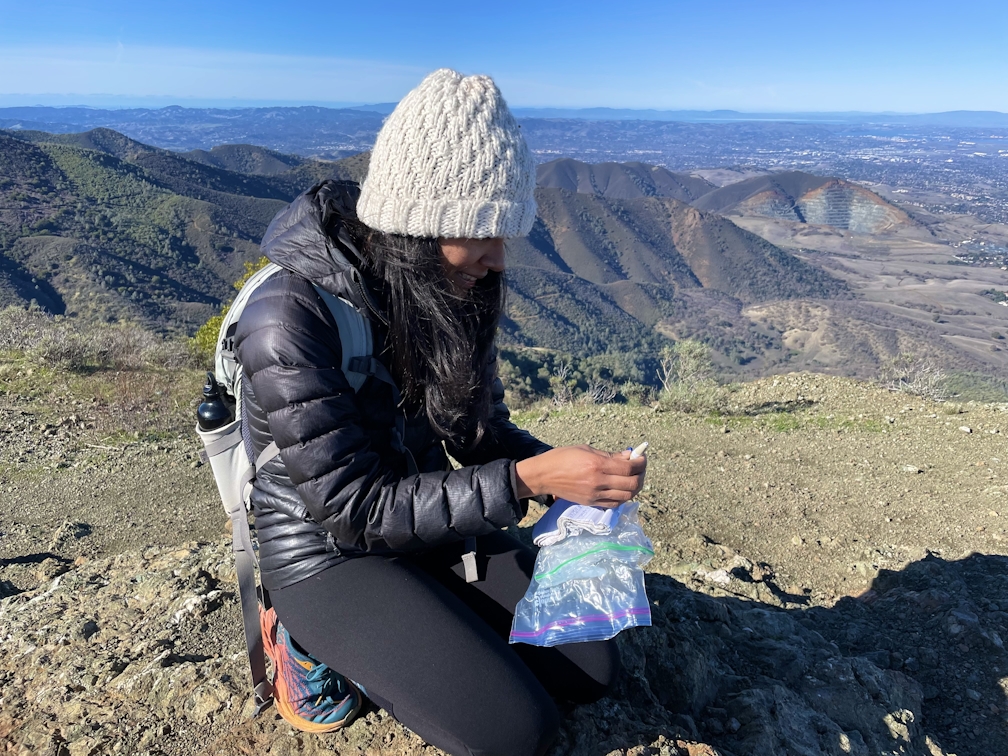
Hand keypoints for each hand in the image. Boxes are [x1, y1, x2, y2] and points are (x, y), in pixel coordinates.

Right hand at [515, 445, 646, 507]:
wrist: (544, 476)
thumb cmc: (562, 457)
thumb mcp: (586, 449)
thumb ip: (609, 455)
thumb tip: (628, 456)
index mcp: (597, 464)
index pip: (628, 468)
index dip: (640, 463)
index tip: (642, 458)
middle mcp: (598, 481)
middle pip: (631, 484)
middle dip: (641, 475)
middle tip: (640, 468)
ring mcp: (595, 494)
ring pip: (626, 496)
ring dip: (635, 487)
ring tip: (633, 478)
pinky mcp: (591, 503)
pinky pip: (615, 503)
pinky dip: (623, 496)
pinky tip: (622, 488)